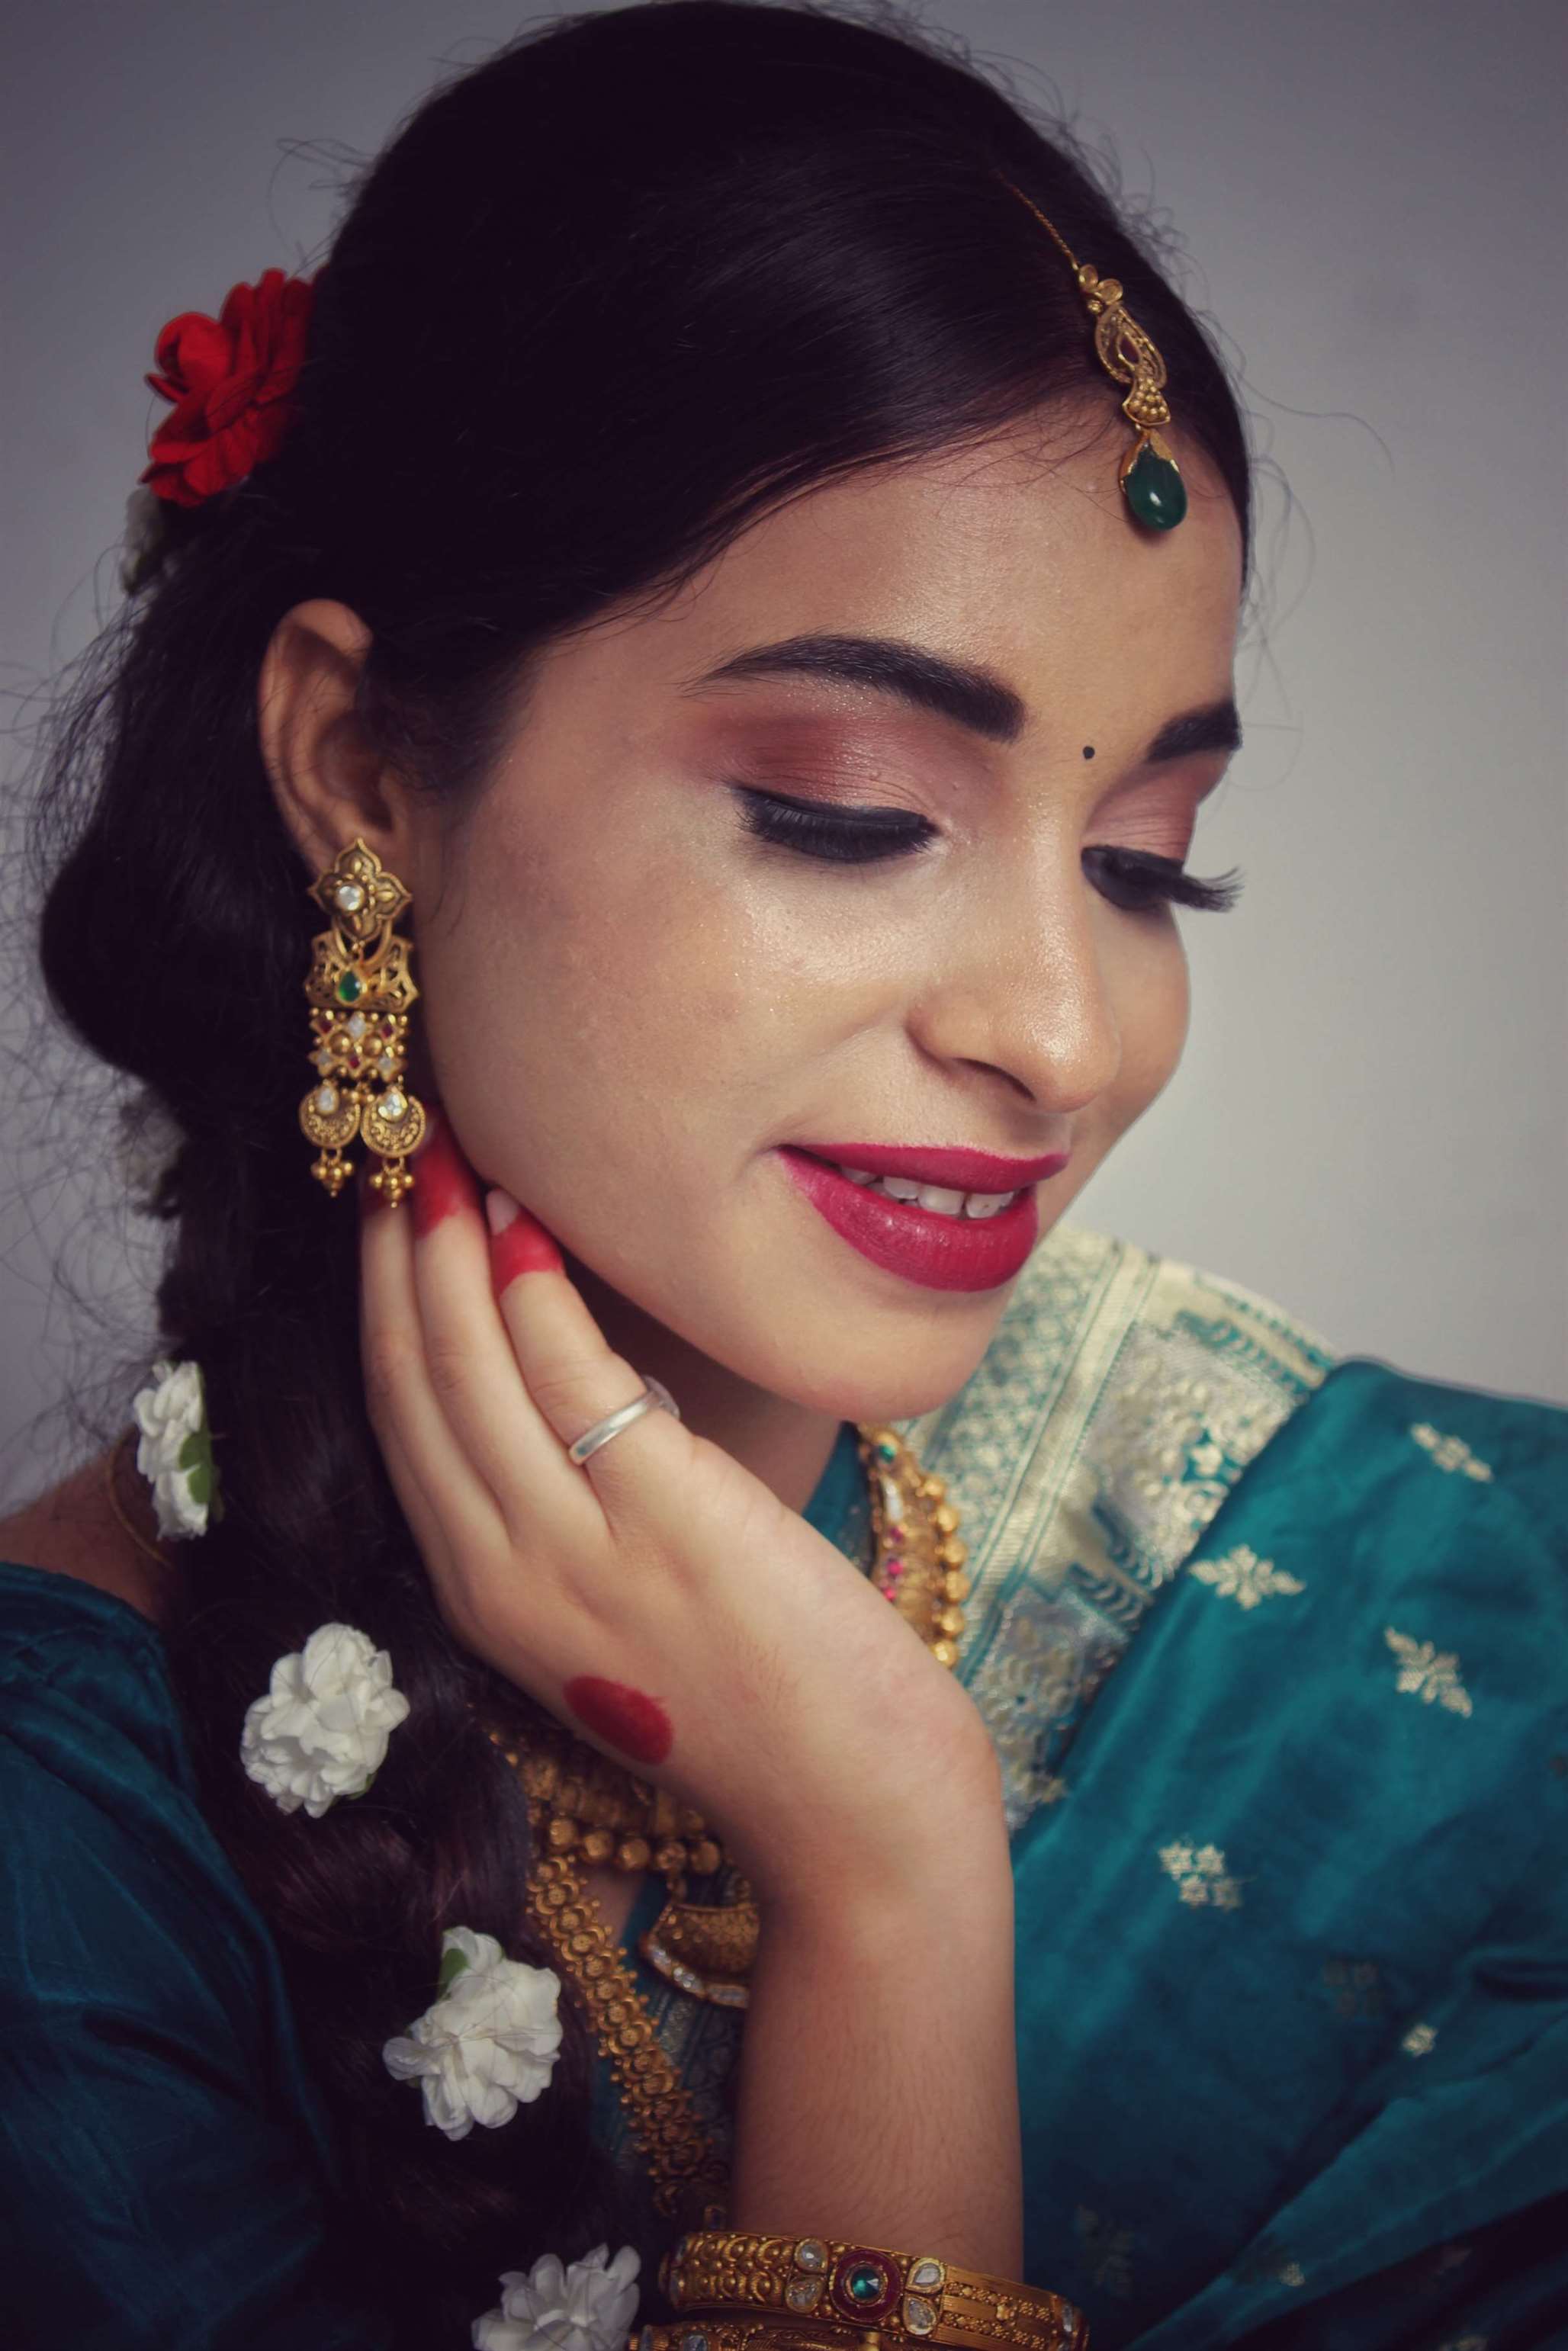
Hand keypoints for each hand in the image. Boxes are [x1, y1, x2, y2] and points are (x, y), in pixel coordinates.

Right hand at [357, 1109, 1001, 1908]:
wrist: (848, 1797)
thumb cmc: (754, 1691)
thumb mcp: (621, 1602)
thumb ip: (577, 1506)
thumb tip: (571, 1370)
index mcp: (482, 1599)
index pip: (396, 1423)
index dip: (379, 1306)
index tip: (384, 1211)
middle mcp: (501, 1578)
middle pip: (410, 1383)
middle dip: (394, 1253)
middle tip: (397, 1143)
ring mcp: (573, 1554)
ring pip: (468, 1369)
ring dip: (447, 1247)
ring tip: (449, 1147)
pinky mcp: (660, 1521)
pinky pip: (567, 1380)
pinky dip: (532, 1293)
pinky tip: (524, 1223)